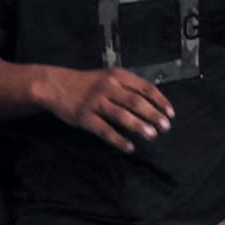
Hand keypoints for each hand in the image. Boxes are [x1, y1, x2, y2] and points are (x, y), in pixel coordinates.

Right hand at [43, 66, 172, 154]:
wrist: (54, 85)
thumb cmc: (85, 83)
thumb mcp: (108, 77)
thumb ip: (127, 86)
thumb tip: (151, 103)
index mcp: (117, 76)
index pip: (145, 88)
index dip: (160, 101)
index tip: (170, 113)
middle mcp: (108, 87)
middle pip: (136, 102)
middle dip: (153, 115)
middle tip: (165, 127)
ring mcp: (95, 102)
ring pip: (122, 115)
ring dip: (139, 126)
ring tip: (152, 135)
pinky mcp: (84, 117)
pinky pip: (104, 130)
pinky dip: (118, 140)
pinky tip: (128, 147)